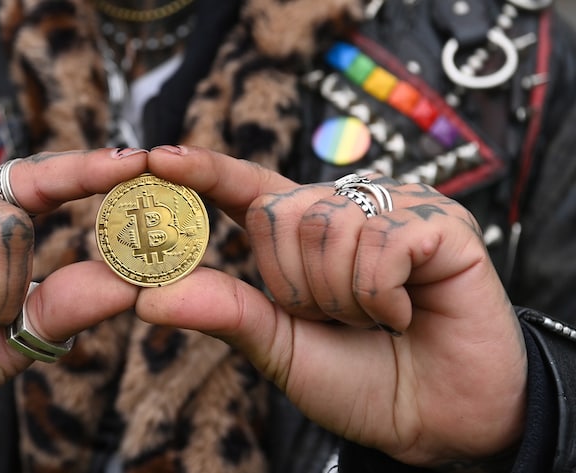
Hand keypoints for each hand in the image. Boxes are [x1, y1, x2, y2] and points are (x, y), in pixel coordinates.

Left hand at [141, 146, 525, 467]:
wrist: (437, 419)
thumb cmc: (359, 380)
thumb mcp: (279, 348)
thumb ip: (224, 313)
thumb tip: (147, 296)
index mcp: (302, 233)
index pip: (245, 187)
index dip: (203, 171)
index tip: (155, 158)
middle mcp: (345, 208)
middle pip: (279, 212)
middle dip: (295, 287)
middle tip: (335, 318)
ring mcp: (394, 209)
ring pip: (327, 228)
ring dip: (342, 297)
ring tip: (374, 318)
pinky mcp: (441, 221)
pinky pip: (380, 244)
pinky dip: (381, 298)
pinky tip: (405, 313)